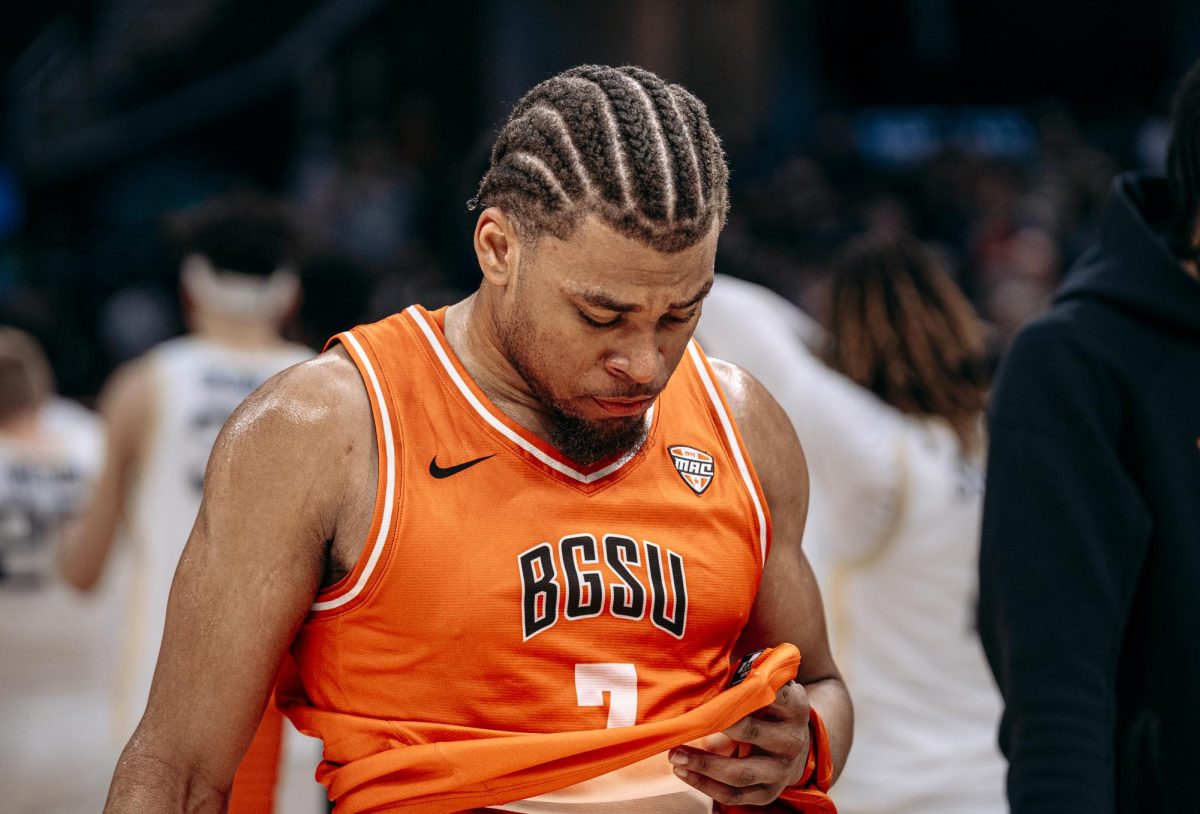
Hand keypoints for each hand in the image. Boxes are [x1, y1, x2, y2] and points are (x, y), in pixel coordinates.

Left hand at [668, 681, 811, 805]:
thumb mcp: (770, 687)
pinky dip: (705, 785)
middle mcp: (791, 739)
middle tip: (686, 726)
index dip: (750, 692)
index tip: (722, 689)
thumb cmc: (770, 706)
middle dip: (715, 730)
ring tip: (675, 756)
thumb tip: (706, 668)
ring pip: (741, 773)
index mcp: (794, 707)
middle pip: (751, 734)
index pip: (776, 696)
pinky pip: (735, 795)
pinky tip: (684, 772)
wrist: (796, 741)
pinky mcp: (768, 792)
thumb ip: (747, 678)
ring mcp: (781, 770)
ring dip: (704, 766)